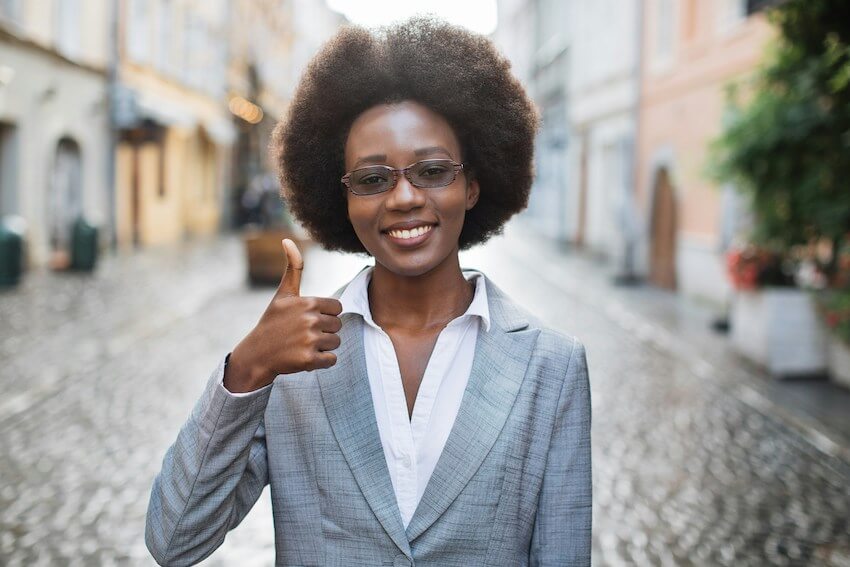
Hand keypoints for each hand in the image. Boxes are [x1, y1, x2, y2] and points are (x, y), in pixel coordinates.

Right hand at [224, 239, 341, 392]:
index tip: (309, 319)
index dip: (326, 315)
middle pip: (337, 326)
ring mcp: (309, 340)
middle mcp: (309, 320)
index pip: (337, 308)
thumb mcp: (283, 294)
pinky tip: (305, 357)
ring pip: (335, 343)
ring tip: (303, 345)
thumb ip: (293, 269)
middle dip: (325, 331)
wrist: (256, 354)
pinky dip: (321, 361)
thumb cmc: (272, 322)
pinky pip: (331, 360)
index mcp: (308, 302)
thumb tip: (288, 240)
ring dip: (323, 347)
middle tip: (304, 334)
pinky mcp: (308, 360)